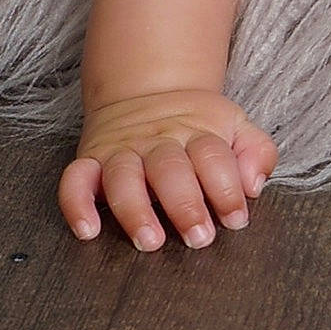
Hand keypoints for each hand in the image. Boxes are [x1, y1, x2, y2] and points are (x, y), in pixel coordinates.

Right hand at [58, 89, 278, 251]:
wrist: (149, 88)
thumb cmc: (198, 125)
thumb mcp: (236, 126)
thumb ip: (256, 152)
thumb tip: (254, 186)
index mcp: (197, 133)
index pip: (213, 157)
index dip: (227, 189)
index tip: (237, 219)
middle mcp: (157, 142)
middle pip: (169, 169)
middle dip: (185, 205)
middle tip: (199, 238)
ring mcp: (122, 151)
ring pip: (122, 176)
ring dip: (135, 209)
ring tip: (150, 241)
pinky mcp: (90, 160)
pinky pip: (74, 180)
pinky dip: (76, 204)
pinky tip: (88, 231)